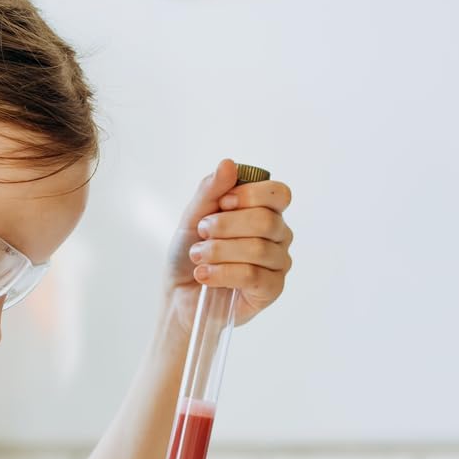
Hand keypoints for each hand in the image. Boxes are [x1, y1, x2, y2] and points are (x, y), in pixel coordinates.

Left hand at [165, 159, 293, 332]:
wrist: (180, 294)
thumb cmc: (191, 253)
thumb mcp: (193, 216)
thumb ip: (210, 191)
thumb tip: (228, 164)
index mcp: (266, 212)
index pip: (278, 193)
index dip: (250, 195)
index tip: (221, 204)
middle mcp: (279, 236)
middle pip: (266, 221)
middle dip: (226, 225)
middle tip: (201, 233)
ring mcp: (278, 264)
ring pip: (258, 249)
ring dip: (219, 251)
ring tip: (197, 257)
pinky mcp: (271, 290)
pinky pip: (253, 276)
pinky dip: (223, 273)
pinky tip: (204, 275)